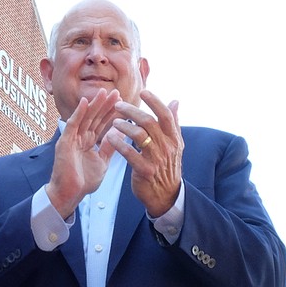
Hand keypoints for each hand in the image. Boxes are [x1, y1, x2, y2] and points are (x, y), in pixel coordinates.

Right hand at [46, 88, 120, 218]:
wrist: (70, 194)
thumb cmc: (83, 181)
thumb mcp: (102, 161)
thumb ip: (108, 147)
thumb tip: (119, 134)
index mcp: (88, 142)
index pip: (101, 124)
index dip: (111, 113)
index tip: (122, 102)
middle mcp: (79, 138)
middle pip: (94, 118)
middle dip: (105, 105)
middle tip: (116, 92)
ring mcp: (72, 139)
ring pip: (85, 118)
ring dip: (94, 105)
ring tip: (104, 92)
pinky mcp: (65, 142)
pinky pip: (72, 125)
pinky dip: (78, 113)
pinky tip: (85, 102)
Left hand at [106, 90, 183, 216]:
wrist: (166, 195)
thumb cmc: (166, 166)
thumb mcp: (174, 145)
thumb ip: (173, 123)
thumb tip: (176, 101)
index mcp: (174, 138)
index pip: (166, 115)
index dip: (155, 102)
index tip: (143, 91)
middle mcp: (167, 146)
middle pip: (149, 122)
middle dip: (131, 111)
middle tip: (118, 105)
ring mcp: (156, 159)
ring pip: (139, 135)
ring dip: (123, 126)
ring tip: (113, 122)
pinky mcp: (145, 170)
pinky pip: (130, 153)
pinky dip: (119, 144)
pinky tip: (109, 137)